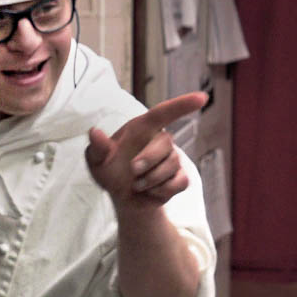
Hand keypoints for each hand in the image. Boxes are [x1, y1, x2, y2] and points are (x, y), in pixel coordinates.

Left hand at [86, 92, 206, 206]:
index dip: (183, 104)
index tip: (202, 98)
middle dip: (148, 159)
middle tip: (133, 171)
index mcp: (143, 128)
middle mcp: (160, 140)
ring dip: (151, 179)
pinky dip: (161, 190)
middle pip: (166, 143)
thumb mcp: (97, 161)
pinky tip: (150, 191)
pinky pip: (179, 182)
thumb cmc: (110, 171)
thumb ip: (97, 147)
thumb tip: (94, 133)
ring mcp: (172, 159)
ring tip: (137, 185)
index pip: (165, 112)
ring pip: (171, 165)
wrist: (123, 198)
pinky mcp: (180, 178)